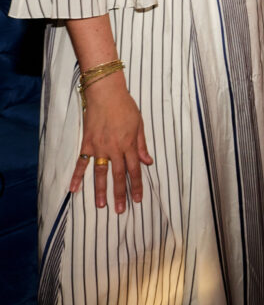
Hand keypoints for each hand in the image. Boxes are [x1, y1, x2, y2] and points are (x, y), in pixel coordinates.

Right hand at [71, 77, 152, 211]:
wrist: (106, 94)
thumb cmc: (125, 106)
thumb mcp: (139, 124)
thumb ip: (142, 144)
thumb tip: (148, 162)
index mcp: (130, 144)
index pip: (135, 169)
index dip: (137, 185)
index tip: (138, 199)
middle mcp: (115, 148)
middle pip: (119, 175)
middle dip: (121, 194)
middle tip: (120, 211)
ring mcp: (100, 147)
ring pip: (101, 173)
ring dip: (101, 190)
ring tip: (102, 206)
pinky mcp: (87, 144)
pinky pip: (81, 163)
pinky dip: (77, 177)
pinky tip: (73, 190)